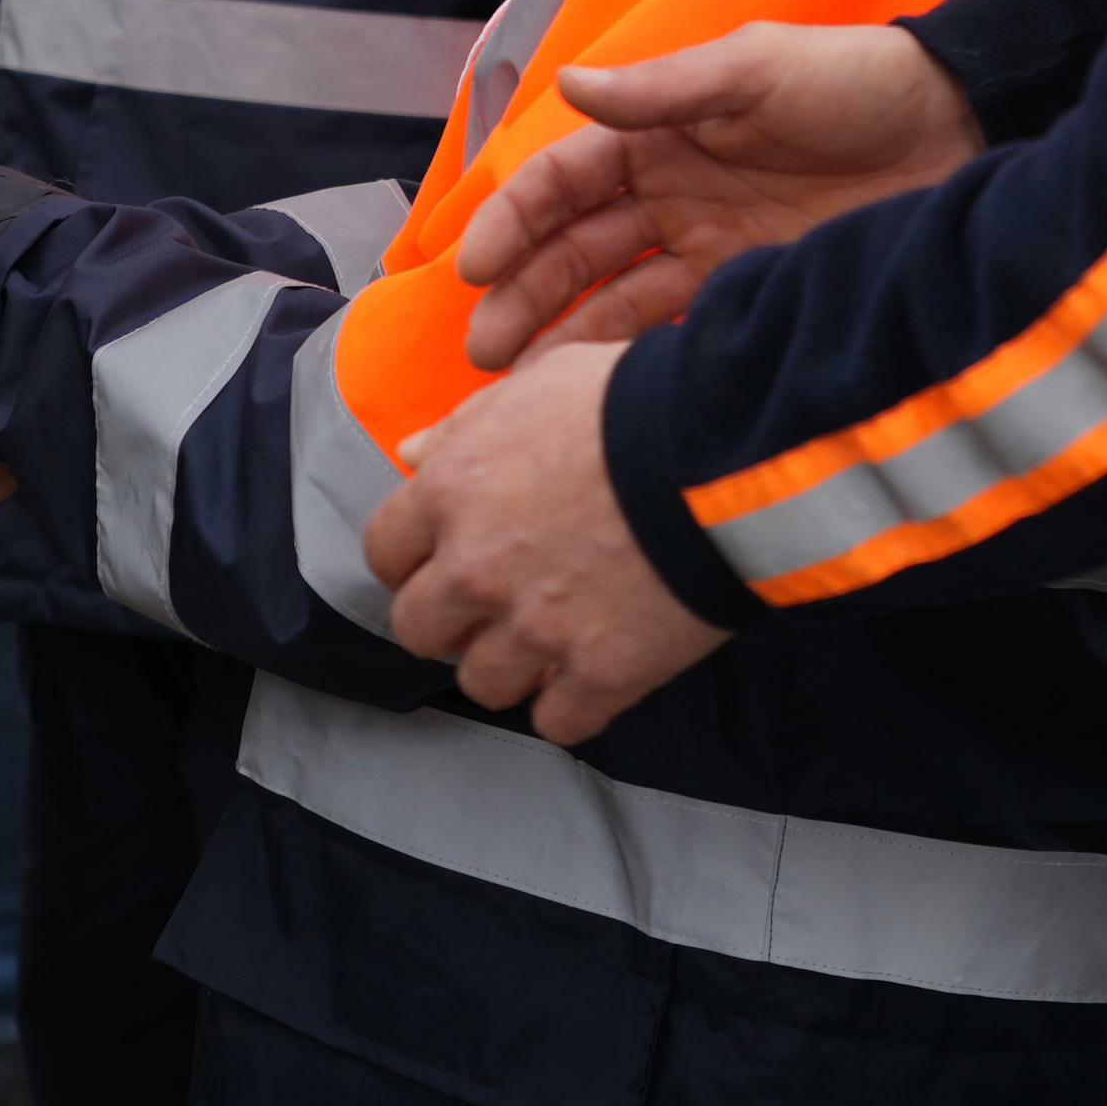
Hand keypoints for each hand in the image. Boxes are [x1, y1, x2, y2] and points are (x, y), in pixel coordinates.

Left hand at [363, 341, 726, 743]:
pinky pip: (557, 721)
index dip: (412, 558)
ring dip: (508, 665)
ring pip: (482, 684)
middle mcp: (476, 569)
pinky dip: (570, 703)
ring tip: (547, 639)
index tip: (440, 558)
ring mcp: (534, 630)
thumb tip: (412, 454)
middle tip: (489, 605)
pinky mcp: (598, 675)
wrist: (721, 453)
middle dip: (450, 620)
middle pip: (420, 630)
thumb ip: (466, 426)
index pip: (385, 553)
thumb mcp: (539, 384)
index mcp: (451, 493)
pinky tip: (591, 672)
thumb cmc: (632, 402)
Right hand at [455, 21, 979, 371]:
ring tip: (520, 391)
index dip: (513, 221)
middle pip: (576, 250)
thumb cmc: (853, 83)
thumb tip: (567, 84)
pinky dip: (634, 362)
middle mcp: (674, 194)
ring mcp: (711, 249)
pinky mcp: (753, 293)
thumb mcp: (755, 70)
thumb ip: (662, 88)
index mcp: (661, 132)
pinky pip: (678, 334)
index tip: (474, 268)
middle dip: (523, 298)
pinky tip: (600, 400)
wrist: (958, 132)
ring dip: (564, 340)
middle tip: (484, 352)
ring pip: (615, 301)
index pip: (564, 180)